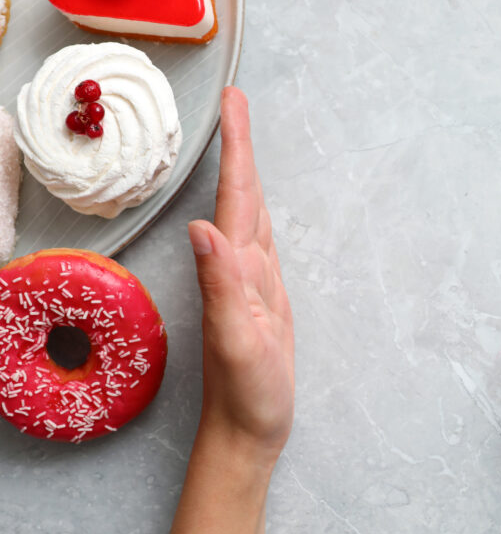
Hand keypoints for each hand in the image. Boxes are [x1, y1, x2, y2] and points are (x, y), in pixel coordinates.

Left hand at [187, 87, 294, 463]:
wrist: (247, 431)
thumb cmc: (245, 394)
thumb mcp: (236, 340)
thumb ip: (220, 286)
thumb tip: (203, 227)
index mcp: (234, 270)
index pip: (236, 198)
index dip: (236, 149)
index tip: (234, 103)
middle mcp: (239, 269)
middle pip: (241, 196)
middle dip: (240, 147)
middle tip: (239, 102)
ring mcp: (251, 284)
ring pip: (251, 215)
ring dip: (248, 175)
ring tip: (247, 140)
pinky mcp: (265, 299)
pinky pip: (264, 243)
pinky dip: (264, 214)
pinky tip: (263, 211)